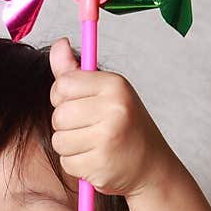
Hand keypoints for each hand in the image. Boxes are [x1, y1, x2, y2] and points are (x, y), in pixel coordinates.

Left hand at [49, 36, 172, 197]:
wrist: (152, 166)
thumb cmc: (125, 125)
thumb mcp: (107, 92)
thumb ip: (76, 71)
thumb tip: (58, 43)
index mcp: (115, 85)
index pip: (63, 84)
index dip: (63, 96)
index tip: (78, 103)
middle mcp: (114, 108)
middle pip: (59, 115)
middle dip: (66, 124)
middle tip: (89, 128)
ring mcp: (108, 138)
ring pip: (59, 140)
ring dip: (70, 146)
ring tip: (93, 144)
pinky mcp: (101, 165)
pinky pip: (67, 162)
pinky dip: (77, 165)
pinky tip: (96, 160)